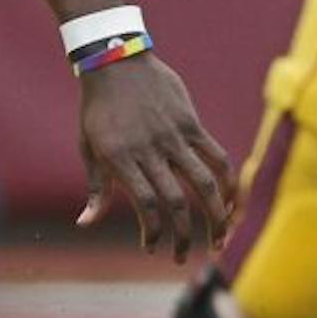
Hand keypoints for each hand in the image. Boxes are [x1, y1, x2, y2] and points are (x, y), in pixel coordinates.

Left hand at [74, 56, 236, 260]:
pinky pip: (216, 155)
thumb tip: (85, 223)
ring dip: (216, 216)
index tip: (151, 248)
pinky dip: (228, 181)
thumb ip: (96, 188)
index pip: (145, 204)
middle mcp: (150, 150)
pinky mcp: (191, 123)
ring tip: (220, 240)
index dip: (152, 231)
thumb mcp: (88, 148)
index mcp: (121, 158)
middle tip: (184, 257)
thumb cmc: (98, 109)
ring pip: (204, 183)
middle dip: (184, 235)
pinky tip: (231, 202)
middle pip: (176, 201)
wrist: (115, 60)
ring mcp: (174, 136)